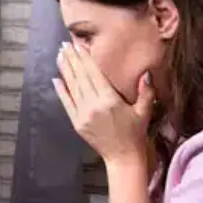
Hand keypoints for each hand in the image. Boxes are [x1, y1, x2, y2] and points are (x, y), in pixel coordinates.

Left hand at [53, 42, 154, 164]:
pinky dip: (61, 90)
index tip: (78, 45)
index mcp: (109, 100)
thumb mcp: (144, 111)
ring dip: (65, 70)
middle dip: (72, 59)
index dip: (85, 58)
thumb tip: (145, 73)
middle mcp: (93, 106)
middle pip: (80, 77)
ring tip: (59, 56)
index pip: (94, 74)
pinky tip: (56, 79)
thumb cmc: (135, 133)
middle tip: (64, 45)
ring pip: (72, 88)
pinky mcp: (77, 123)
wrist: (123, 157)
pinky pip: (66, 103)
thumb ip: (145, 91)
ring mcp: (83, 115)